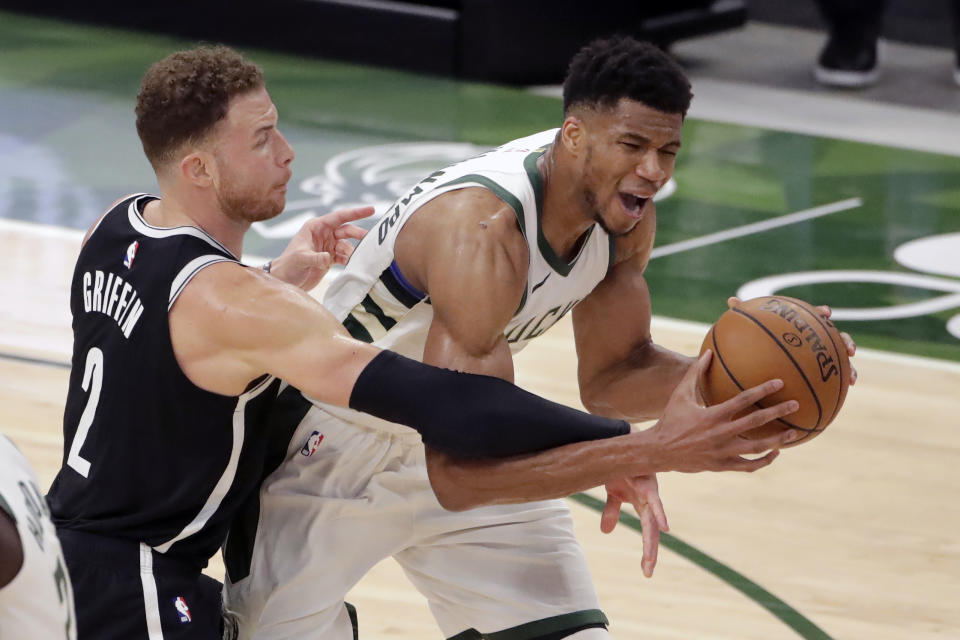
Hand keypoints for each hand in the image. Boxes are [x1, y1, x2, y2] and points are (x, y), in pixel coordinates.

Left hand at [268, 206, 372, 290]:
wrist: (285, 281)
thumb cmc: (287, 265)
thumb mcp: (300, 258)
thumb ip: (315, 257)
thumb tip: (328, 257)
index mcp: (316, 227)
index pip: (339, 217)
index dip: (356, 213)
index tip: (371, 210)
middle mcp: (324, 234)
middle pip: (346, 231)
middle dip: (358, 235)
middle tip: (370, 241)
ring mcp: (328, 246)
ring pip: (347, 245)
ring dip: (353, 252)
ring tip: (356, 259)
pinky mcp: (330, 258)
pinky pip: (345, 256)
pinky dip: (350, 260)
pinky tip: (351, 265)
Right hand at [601, 475, 667, 577]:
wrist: (621, 440)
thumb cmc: (621, 465)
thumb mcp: (613, 492)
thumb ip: (612, 511)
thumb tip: (607, 532)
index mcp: (643, 504)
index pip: (648, 533)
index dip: (648, 552)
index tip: (647, 573)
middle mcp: (650, 501)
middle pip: (651, 532)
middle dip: (650, 552)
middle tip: (648, 572)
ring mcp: (649, 492)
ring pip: (652, 520)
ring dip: (652, 540)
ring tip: (651, 557)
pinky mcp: (646, 483)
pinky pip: (653, 501)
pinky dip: (659, 514)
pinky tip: (664, 527)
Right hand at [649, 350, 798, 472]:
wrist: (659, 450)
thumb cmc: (671, 419)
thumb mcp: (680, 394)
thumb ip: (695, 373)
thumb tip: (709, 352)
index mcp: (712, 415)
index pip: (743, 399)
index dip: (762, 390)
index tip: (780, 383)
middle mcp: (720, 434)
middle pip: (755, 422)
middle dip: (778, 412)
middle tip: (795, 405)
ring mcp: (722, 452)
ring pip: (757, 447)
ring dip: (777, 439)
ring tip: (794, 432)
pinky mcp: (722, 466)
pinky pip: (748, 466)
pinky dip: (764, 461)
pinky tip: (775, 453)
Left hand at [727, 297, 857, 385]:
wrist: (765, 361)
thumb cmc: (757, 340)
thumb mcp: (750, 330)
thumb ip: (744, 315)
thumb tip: (731, 300)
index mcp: (803, 325)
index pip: (815, 315)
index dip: (822, 313)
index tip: (825, 313)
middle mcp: (816, 339)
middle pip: (835, 336)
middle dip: (844, 341)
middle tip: (849, 348)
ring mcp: (822, 356)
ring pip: (841, 359)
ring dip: (849, 366)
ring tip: (852, 377)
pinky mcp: (822, 372)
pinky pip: (836, 377)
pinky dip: (844, 380)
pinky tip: (846, 389)